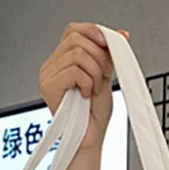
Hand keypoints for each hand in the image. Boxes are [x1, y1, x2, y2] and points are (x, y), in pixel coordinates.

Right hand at [38, 22, 128, 169]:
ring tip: (93, 90)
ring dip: (94, 73)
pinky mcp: (49, 86)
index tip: (110, 43)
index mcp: (62, 60)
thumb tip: (120, 35)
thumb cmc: (94, 115)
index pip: (74, 30)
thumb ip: (107, 56)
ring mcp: (48, 75)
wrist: (90, 139)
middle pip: (77, 38)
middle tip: (100, 79)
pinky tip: (85, 95)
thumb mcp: (105, 77)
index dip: (93, 31)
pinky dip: (87, 82)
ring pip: (78, 53)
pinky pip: (75, 70)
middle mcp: (52, 65)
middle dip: (98, 56)